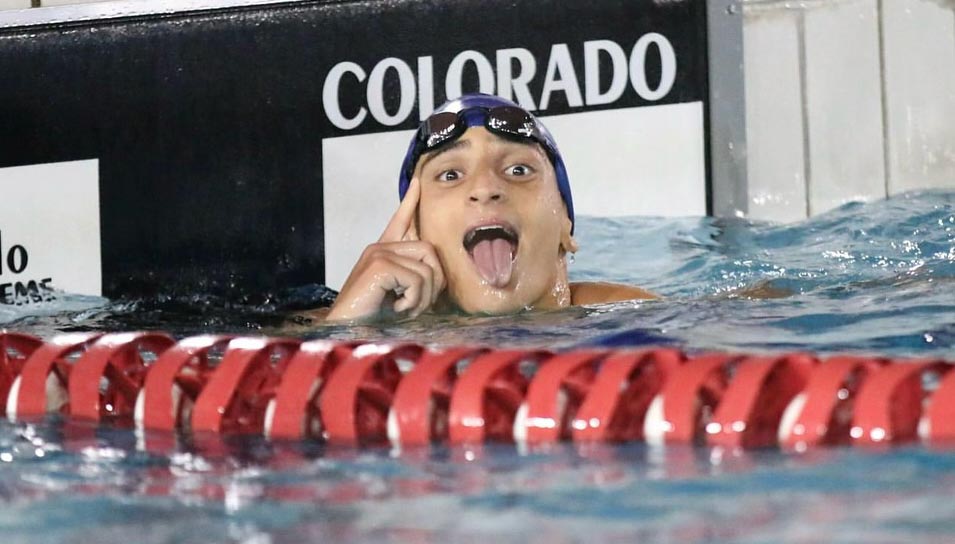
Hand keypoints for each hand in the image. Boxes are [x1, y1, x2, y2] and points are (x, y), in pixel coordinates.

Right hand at [326, 178, 445, 320]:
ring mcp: (378, 254)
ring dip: (423, 297)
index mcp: (381, 254)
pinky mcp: (379, 265)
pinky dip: (413, 301)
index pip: (399, 222)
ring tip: (404, 310)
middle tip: (417, 305)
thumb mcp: (396, 297)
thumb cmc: (370, 320)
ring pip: (427, 268)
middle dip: (435, 282)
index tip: (418, 183)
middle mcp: (379, 248)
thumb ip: (412, 283)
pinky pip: (417, 280)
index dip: (410, 203)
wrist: (344, 333)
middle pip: (429, 251)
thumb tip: (438, 277)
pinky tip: (395, 309)